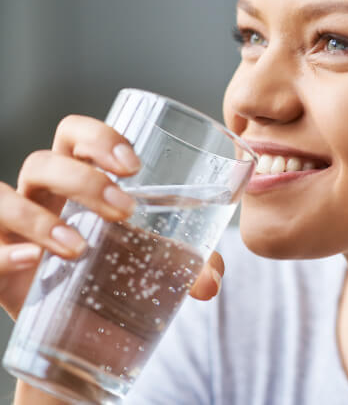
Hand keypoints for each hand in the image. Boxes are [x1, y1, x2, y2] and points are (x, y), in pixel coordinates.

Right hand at [0, 115, 223, 319]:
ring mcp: (11, 228)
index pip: (74, 135)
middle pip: (44, 163)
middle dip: (84, 180)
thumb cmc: (115, 275)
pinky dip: (6, 253)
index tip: (133, 165)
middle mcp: (40, 197)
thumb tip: (211, 282)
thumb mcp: (154, 263)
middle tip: (124, 210)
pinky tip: (33, 260)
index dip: (98, 137)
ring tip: (80, 246)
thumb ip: (190, 264)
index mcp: (77, 180)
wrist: (80, 329)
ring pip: (3, 199)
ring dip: (41, 219)